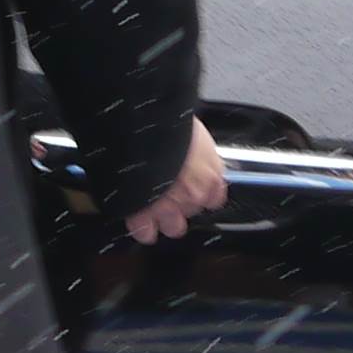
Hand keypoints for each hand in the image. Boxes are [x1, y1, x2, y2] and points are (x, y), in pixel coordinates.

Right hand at [125, 121, 226, 244]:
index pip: (215, 196)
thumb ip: (193, 146)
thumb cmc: (167, 120)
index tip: (194, 185)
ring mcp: (170, 206)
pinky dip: (141, 228)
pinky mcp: (144, 213)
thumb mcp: (191, 129)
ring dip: (165, 218)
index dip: (201, 191)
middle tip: (169, 191)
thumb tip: (187, 143)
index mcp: (210, 172)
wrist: (142, 125)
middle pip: (193, 211)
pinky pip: (144, 232)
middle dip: (182, 204)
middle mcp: (194, 194)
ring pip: (173, 226)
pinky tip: (137, 221)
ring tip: (153, 208)